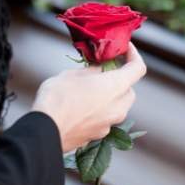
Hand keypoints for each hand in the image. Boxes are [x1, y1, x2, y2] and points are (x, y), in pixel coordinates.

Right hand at [31, 43, 145, 152]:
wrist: (46, 132)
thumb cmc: (57, 99)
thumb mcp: (73, 75)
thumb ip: (92, 71)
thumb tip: (100, 71)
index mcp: (116, 87)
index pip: (138, 68)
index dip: (134, 55)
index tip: (125, 49)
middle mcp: (119, 107)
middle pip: (129, 90)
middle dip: (120, 80)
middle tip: (104, 71)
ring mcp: (111, 123)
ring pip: (119, 106)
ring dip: (110, 96)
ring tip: (90, 90)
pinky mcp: (101, 135)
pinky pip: (107, 118)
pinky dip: (101, 110)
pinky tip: (83, 107)